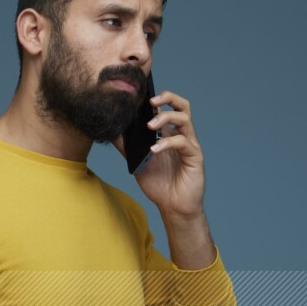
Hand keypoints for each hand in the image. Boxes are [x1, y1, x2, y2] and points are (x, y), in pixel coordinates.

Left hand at [112, 88, 205, 218]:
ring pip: (184, 119)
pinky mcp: (195, 157)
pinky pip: (183, 143)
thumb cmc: (160, 185)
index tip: (141, 98)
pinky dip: (167, 143)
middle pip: (182, 106)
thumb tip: (111, 132)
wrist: (173, 207)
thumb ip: (127, 147)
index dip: (158, 99)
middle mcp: (182, 136)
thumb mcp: (138, 162)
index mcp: (170, 134)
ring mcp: (190, 145)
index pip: (168, 108)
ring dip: (166, 118)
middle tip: (151, 103)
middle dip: (168, 98)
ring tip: (150, 126)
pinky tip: (154, 150)